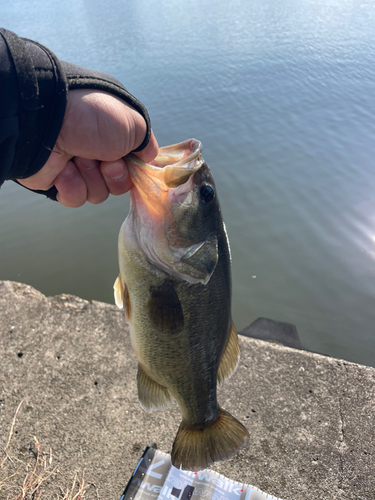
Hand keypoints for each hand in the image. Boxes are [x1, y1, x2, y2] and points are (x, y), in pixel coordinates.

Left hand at [17, 89, 158, 206]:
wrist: (47, 122)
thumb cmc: (93, 117)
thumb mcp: (133, 123)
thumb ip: (147, 144)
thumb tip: (148, 158)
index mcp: (113, 135)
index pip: (132, 164)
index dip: (133, 168)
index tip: (130, 161)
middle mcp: (95, 150)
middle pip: (118, 182)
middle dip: (114, 175)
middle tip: (104, 160)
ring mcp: (75, 166)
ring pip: (98, 193)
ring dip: (91, 178)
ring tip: (77, 159)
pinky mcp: (57, 181)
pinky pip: (76, 198)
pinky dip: (72, 186)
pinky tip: (64, 170)